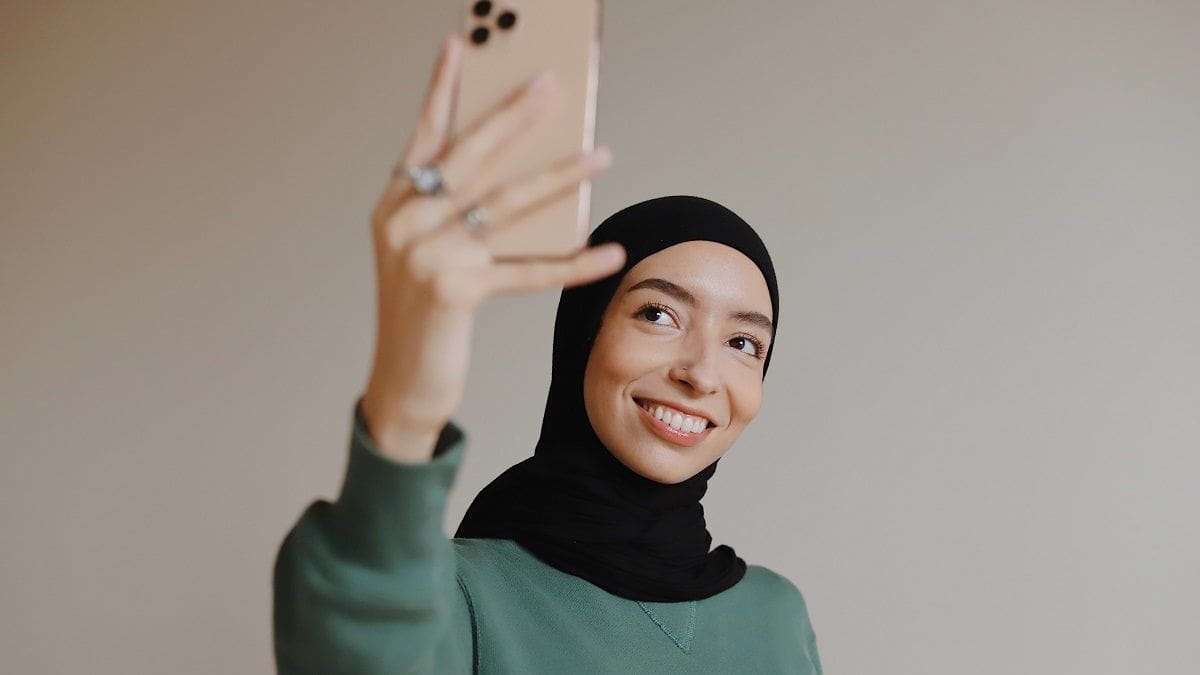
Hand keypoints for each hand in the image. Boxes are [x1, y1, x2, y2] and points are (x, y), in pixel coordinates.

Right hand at [360, 34, 624, 456]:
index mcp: (394, 206)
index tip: (461, 44)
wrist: (402, 384)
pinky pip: (527, 269)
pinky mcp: (454, 291)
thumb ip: (452, 212)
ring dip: (561, 177)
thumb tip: (515, 174)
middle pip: (471, 156)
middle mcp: (403, 222)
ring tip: (602, 155)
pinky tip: (609, 252)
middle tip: (552, 86)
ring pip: (506, 203)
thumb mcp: (424, 254)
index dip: (443, 90)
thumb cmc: (424, 316)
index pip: (425, 136)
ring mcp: (426, 255)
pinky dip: (573, 263)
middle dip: (515, 116)